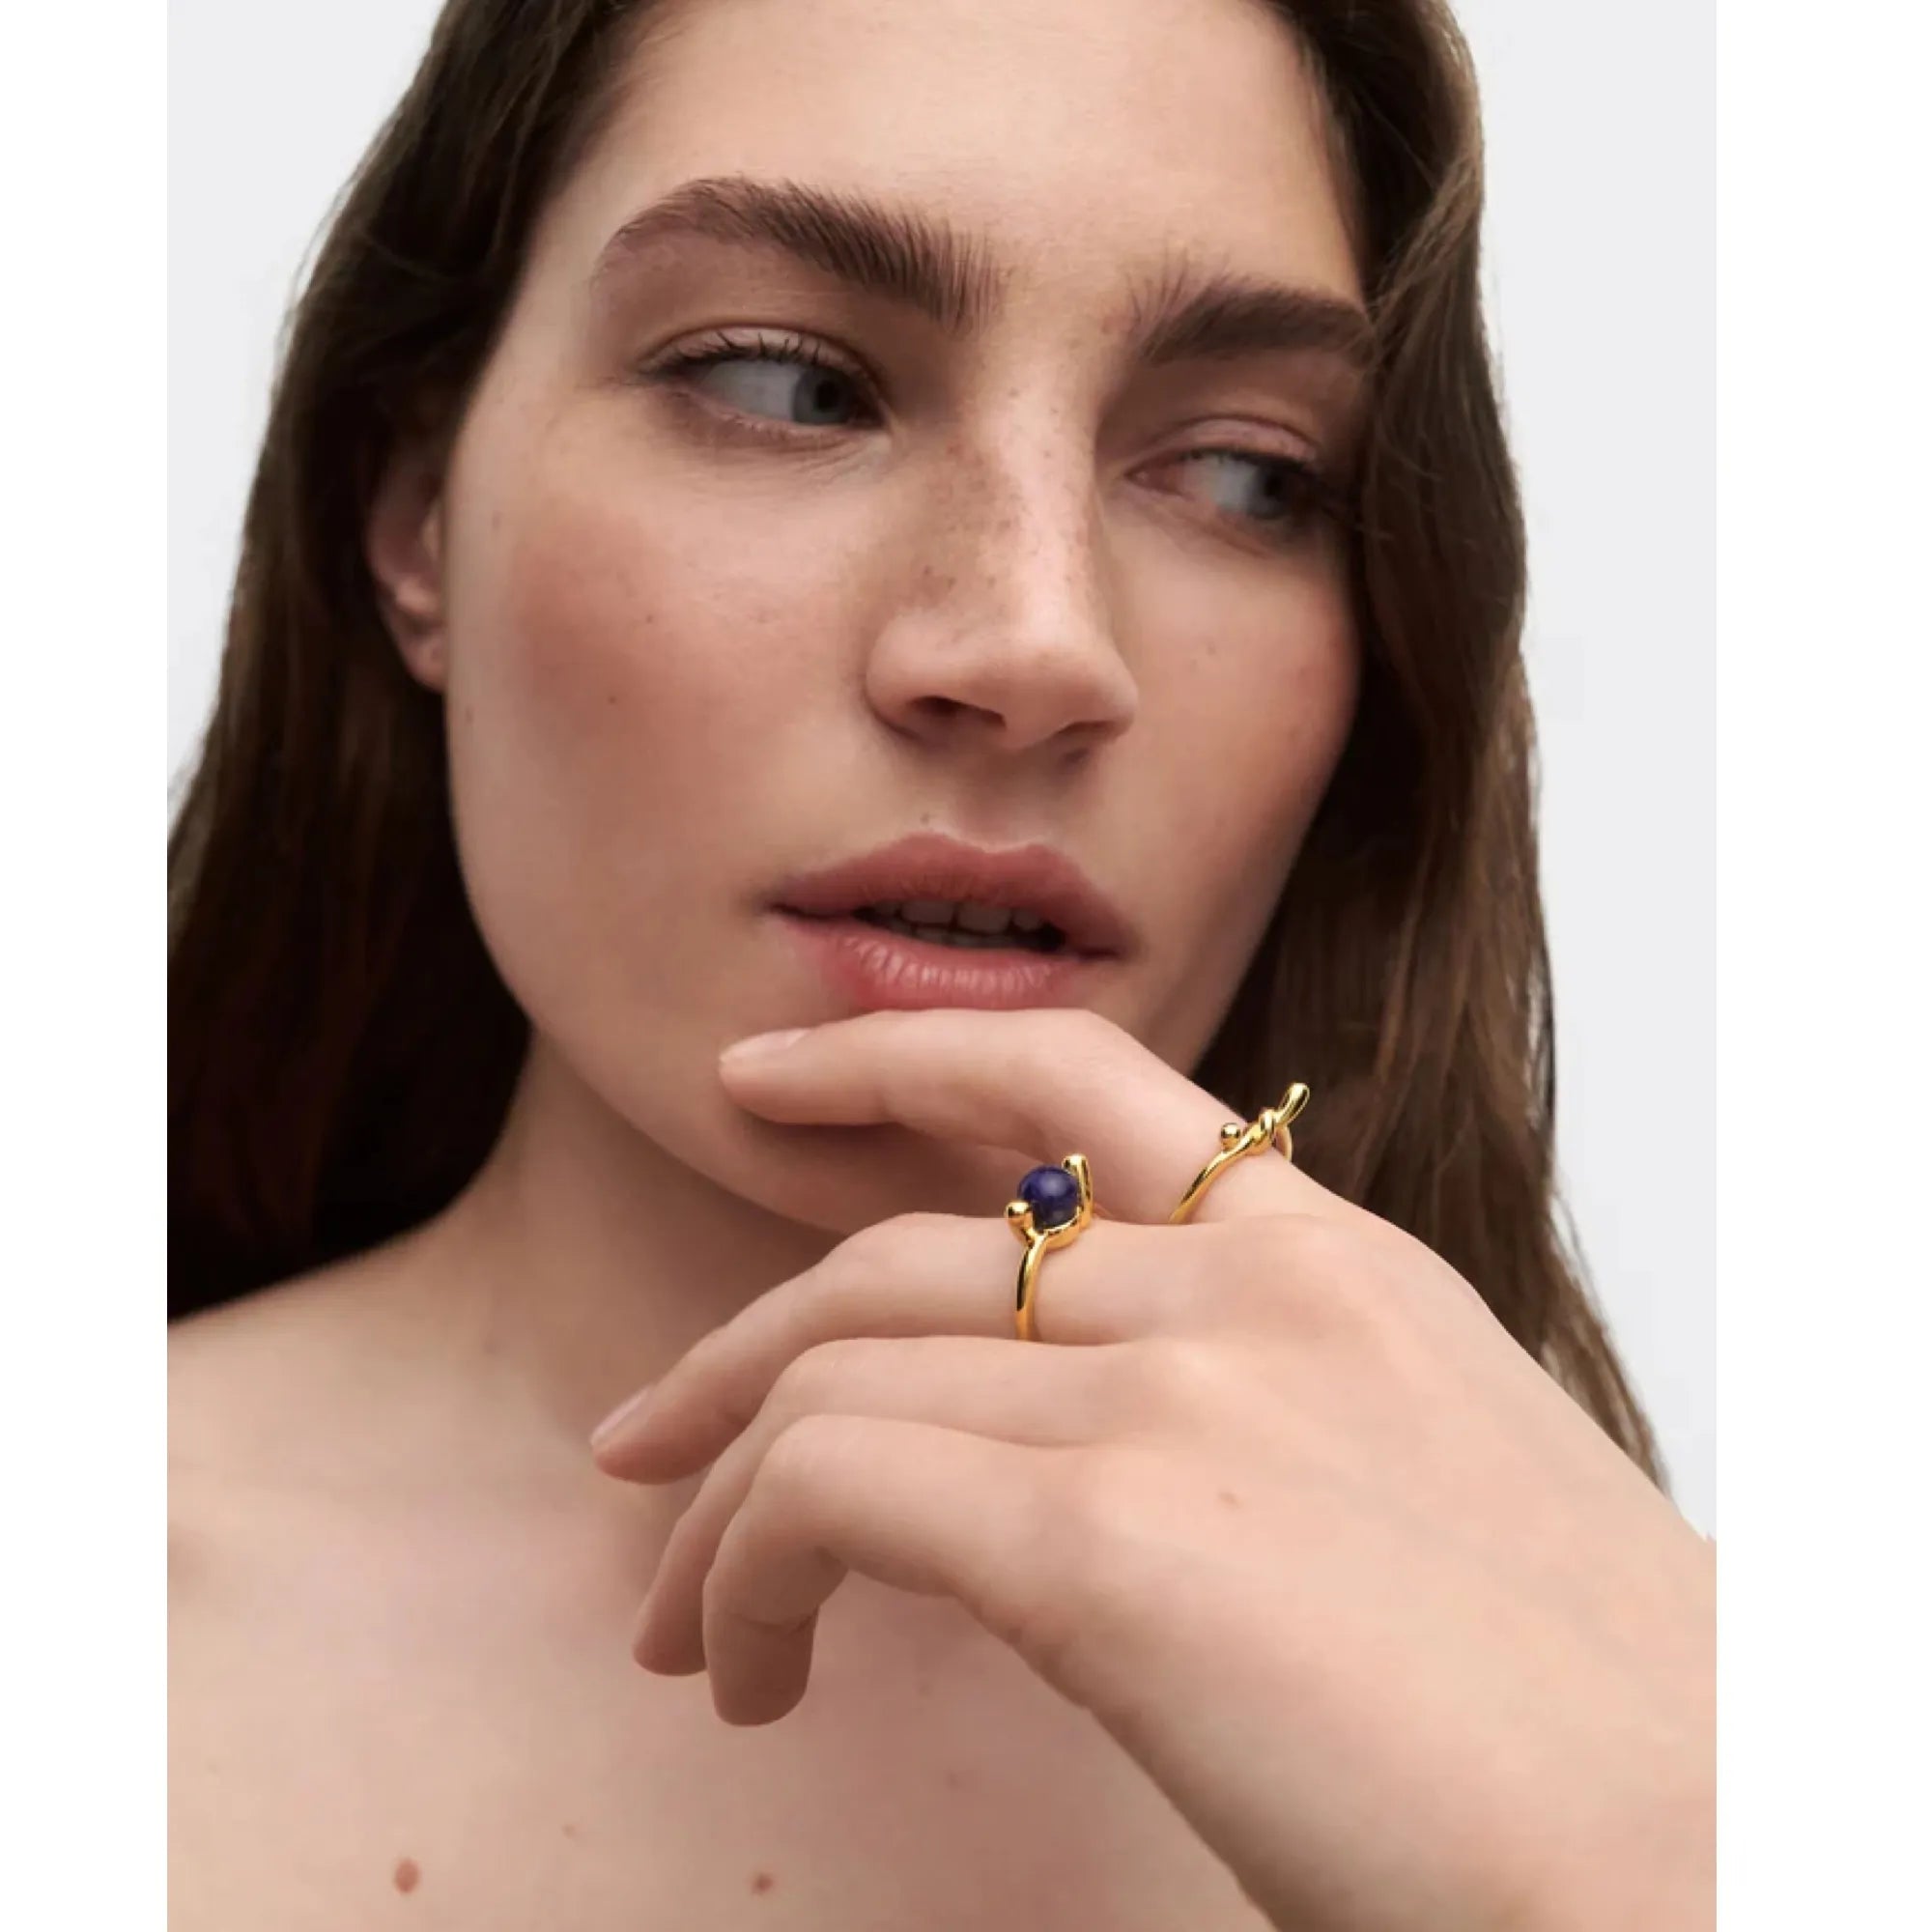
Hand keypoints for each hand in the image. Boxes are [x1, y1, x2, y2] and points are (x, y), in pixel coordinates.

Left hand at [591, 1008, 1713, 1931]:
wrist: (1711, 1857)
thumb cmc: (1577, 1720)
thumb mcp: (1422, 1485)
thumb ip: (1264, 1416)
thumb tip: (1083, 1454)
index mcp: (1333, 1265)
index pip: (1071, 1076)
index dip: (890, 1056)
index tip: (767, 1090)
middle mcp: (1244, 1292)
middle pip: (895, 1250)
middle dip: (734, 1342)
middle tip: (641, 1441)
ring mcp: (1176, 1398)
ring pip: (833, 1376)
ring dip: (720, 1505)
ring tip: (691, 1628)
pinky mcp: (1109, 1542)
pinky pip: (828, 1491)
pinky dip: (747, 1572)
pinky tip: (759, 1676)